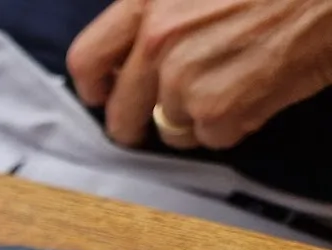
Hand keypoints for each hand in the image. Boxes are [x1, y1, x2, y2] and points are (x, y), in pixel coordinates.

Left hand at [67, 0, 331, 149]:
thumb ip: (163, 12)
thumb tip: (139, 52)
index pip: (87, 59)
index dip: (93, 87)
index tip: (102, 97)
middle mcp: (157, 40)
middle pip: (121, 112)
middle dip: (136, 125)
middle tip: (156, 123)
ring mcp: (184, 78)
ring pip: (170, 128)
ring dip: (198, 118)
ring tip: (237, 82)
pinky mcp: (217, 109)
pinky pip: (212, 138)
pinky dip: (237, 123)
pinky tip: (262, 89)